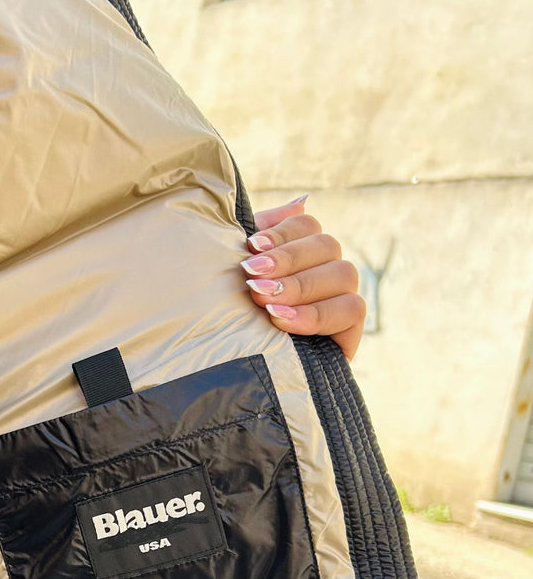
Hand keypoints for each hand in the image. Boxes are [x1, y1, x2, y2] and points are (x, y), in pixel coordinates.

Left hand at [241, 197, 365, 360]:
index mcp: (299, 252)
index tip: (251, 246)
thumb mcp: (236, 277)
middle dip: (287, 259)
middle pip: (326, 244)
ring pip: (343, 273)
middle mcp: (325, 271)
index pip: (307, 224)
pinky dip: (314, 314)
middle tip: (251, 276)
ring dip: (300, 285)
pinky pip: (351, 310)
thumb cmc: (227, 319)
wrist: (228, 377)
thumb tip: (300, 201)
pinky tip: (282, 320)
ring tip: (264, 301)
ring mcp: (341, 299)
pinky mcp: (349, 332)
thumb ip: (260, 237)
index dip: (282, 232)